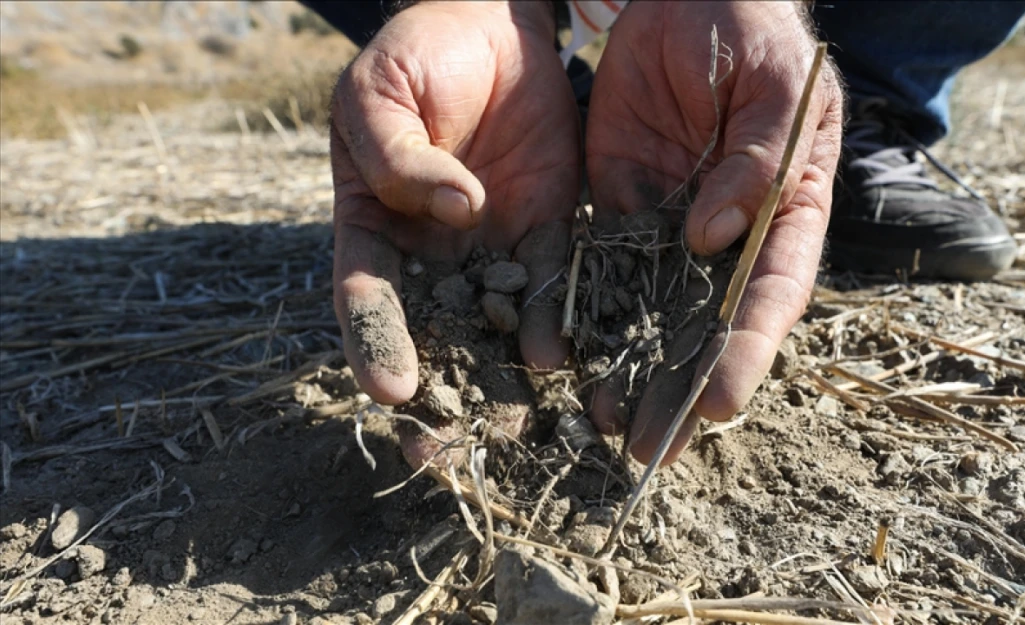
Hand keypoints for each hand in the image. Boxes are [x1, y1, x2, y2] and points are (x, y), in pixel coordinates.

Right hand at [330, 1, 577, 462]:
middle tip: (448, 453)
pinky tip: (565, 360)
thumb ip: (398, 154)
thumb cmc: (415, 56)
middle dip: (440, 394)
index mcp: (375, 227)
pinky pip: (554, 286)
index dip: (376, 342)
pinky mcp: (547, 233)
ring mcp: (492, 251)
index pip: (368, 296)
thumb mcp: (378, 93)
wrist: (491, 25)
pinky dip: (559, 325)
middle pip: (432, 335)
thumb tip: (457, 211)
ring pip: (495, 326)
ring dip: (504, 380)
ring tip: (520, 427)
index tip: (391, 391)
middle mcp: (432, 256)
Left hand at [585, 1, 842, 462]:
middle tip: (653, 450)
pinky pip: (602, 269)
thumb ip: (756, 158)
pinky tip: (569, 363)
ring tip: (605, 426)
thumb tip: (712, 238)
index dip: (746, 351)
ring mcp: (671, 222)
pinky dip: (589, 317)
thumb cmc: (751, 27)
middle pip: (708, 323)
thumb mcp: (772, 83)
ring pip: (652, 310)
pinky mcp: (619, 206)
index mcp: (788, 207)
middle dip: (681, 387)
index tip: (719, 405)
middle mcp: (730, 232)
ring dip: (631, 369)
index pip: (770, 293)